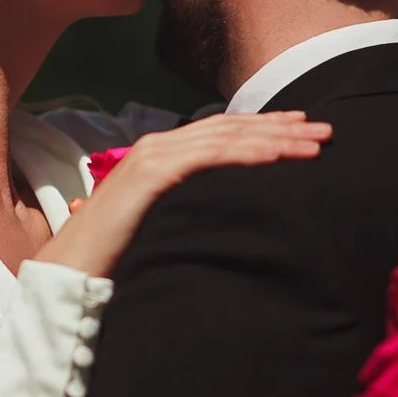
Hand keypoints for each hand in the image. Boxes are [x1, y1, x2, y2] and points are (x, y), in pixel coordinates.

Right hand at [35, 111, 331, 277]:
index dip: (266, 127)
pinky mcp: (151, 173)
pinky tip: (276, 156)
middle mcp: (159, 145)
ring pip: (226, 138)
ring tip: (314, 143)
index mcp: (162, 153)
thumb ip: (189, 207)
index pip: (223, 132)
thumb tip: (225, 212)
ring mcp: (153, 156)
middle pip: (232, 129)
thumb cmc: (116, 253)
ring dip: (275, 138)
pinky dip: (244, 153)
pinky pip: (207, 157)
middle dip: (281, 128)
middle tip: (326, 131)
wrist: (71, 269)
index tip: (304, 129)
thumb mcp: (163, 222)